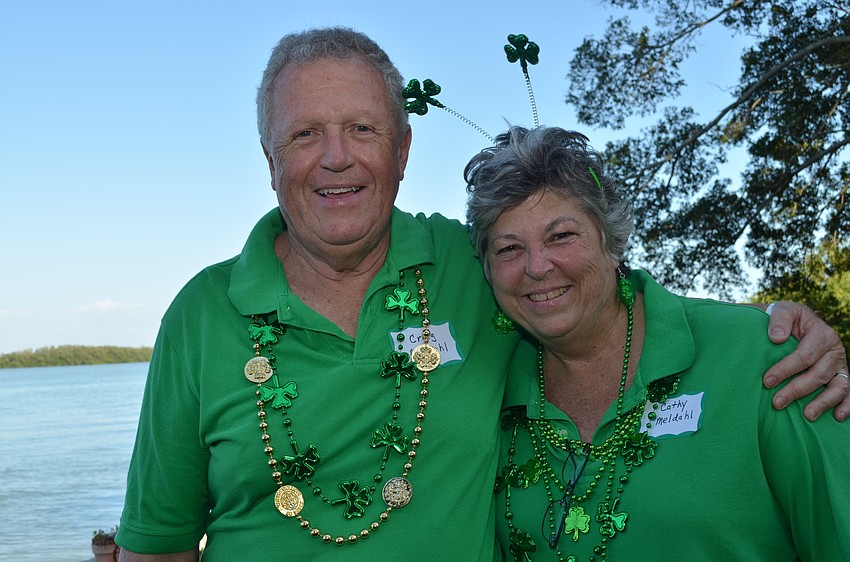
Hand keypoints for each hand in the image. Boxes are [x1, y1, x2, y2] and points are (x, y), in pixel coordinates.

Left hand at [762, 301, 848, 421]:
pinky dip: (847, 405)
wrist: (798, 322)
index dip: (786, 369)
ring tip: (807, 416)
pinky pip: (849, 392)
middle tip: (777, 402)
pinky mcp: (842, 376)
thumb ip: (779, 319)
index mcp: (822, 334)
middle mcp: (835, 350)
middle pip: (818, 374)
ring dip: (823, 403)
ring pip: (838, 387)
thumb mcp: (783, 310)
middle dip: (797, 390)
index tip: (766, 381)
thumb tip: (777, 337)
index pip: (805, 356)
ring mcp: (840, 365)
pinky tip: (838, 417)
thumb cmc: (788, 319)